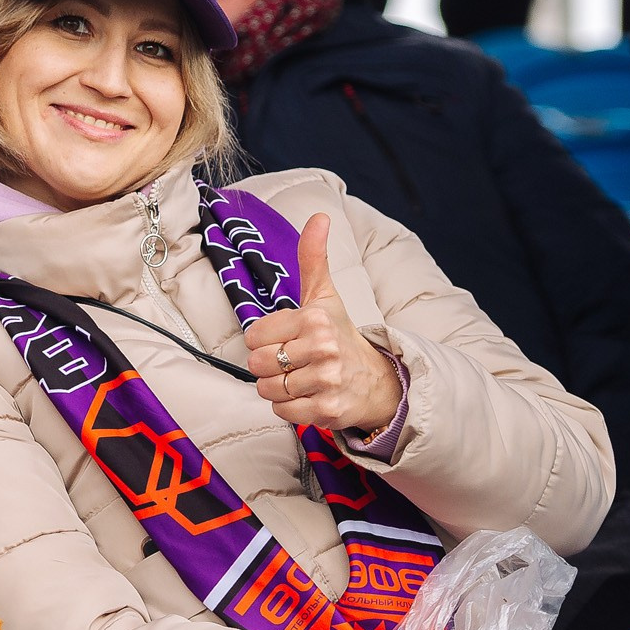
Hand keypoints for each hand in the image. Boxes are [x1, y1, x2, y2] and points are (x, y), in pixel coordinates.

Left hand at [242, 213, 403, 434]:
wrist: (375, 379)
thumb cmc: (340, 334)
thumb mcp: (324, 295)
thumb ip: (313, 258)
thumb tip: (318, 217)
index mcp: (314, 318)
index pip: (253, 336)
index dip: (264, 340)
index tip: (285, 339)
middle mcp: (322, 348)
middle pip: (258, 364)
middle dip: (269, 366)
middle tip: (292, 361)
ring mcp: (327, 380)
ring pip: (268, 389)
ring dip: (277, 388)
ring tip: (300, 378)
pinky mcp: (328, 409)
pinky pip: (283, 412)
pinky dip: (288, 408)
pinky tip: (306, 395)